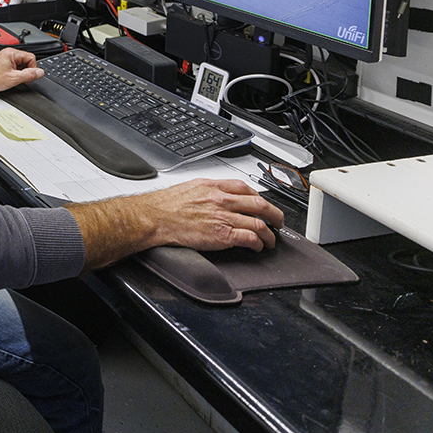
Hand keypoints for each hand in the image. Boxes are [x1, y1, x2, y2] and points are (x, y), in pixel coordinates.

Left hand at [0, 48, 42, 98]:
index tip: (28, 77)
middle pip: (26, 61)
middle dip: (25, 72)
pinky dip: (14, 74)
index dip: (32, 69)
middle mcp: (8, 53)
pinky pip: (14, 67)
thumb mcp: (13, 79)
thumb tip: (40, 72)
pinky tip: (8, 79)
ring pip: (20, 65)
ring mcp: (5, 58)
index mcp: (12, 53)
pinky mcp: (2, 63)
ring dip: (19, 74)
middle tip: (20, 80)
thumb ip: (29, 75)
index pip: (31, 58)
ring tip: (11, 80)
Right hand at [139, 178, 283, 251]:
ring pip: (259, 223)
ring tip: (271, 240)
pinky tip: (257, 247)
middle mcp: (222, 200)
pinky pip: (250, 238)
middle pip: (260, 203)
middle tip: (279, 222)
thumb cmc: (165, 205)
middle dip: (275, 214)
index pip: (247, 187)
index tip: (263, 204)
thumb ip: (208, 190)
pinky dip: (258, 243)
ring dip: (269, 233)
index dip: (260, 197)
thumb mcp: (190, 187)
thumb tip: (217, 195)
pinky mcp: (222, 235)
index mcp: (214, 186)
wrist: (154, 218)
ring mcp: (223, 217)